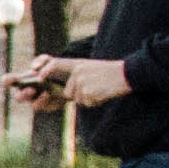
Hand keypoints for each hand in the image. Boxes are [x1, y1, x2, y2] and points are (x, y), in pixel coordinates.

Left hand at [11, 53, 128, 107]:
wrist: (128, 74)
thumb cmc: (111, 75)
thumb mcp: (92, 70)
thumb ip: (78, 78)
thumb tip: (67, 93)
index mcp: (78, 64)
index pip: (54, 64)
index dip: (45, 70)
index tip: (40, 77)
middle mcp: (77, 72)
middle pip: (67, 93)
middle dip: (79, 96)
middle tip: (96, 88)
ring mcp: (82, 82)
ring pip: (78, 99)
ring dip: (89, 99)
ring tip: (101, 89)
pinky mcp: (88, 92)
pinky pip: (87, 103)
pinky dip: (96, 102)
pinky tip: (104, 93)